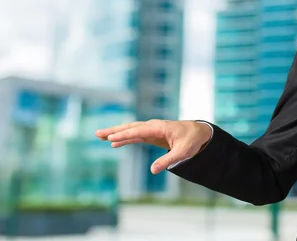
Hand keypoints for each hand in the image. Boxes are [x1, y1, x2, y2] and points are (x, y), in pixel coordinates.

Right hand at [95, 119, 210, 173]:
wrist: (198, 132)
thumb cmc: (191, 140)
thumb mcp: (182, 152)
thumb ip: (167, 161)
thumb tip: (153, 170)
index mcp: (160, 127)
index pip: (139, 131)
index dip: (124, 134)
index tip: (111, 137)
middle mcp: (153, 126)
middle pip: (131, 127)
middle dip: (114, 130)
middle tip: (98, 133)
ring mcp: (152, 129)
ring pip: (131, 130)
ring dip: (116, 133)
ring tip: (100, 136)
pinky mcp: (152, 135)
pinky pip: (135, 136)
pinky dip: (125, 138)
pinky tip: (114, 143)